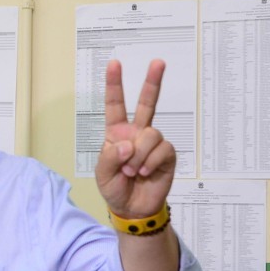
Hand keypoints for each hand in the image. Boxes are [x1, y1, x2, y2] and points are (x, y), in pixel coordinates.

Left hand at [95, 59, 174, 217]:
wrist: (132, 208)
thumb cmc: (115, 188)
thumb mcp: (102, 174)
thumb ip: (110, 157)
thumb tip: (127, 143)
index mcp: (116, 133)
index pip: (115, 106)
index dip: (115, 85)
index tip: (114, 64)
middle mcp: (136, 133)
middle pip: (147, 103)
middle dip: (153, 82)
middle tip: (158, 62)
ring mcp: (153, 143)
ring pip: (151, 134)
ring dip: (139, 155)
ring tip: (132, 171)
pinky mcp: (167, 155)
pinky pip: (162, 150)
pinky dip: (151, 161)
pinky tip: (144, 172)